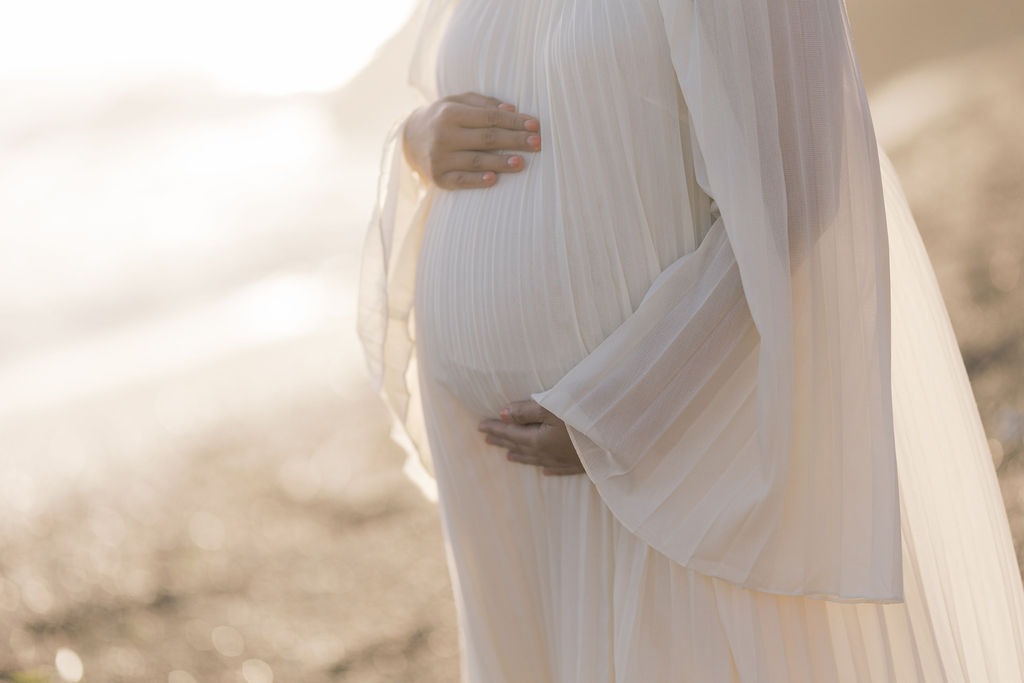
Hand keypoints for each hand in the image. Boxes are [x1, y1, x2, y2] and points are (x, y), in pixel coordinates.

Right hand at [402, 92, 541, 189]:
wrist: (410, 139)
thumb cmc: (443, 117)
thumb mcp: (458, 102)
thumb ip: (484, 104)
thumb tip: (512, 110)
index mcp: (450, 113)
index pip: (489, 118)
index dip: (514, 122)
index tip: (535, 125)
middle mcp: (444, 135)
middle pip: (487, 138)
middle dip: (514, 141)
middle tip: (537, 143)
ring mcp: (440, 158)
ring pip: (476, 160)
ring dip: (501, 162)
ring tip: (521, 162)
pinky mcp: (438, 178)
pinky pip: (461, 181)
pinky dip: (477, 180)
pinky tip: (493, 179)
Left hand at [478, 400, 584, 475]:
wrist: (619, 436)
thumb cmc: (585, 415)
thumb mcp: (553, 407)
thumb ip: (526, 411)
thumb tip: (502, 414)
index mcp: (539, 440)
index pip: (511, 433)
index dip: (495, 429)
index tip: (479, 426)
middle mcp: (549, 454)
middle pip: (520, 447)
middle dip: (503, 442)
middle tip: (487, 440)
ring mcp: (565, 462)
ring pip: (536, 460)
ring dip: (520, 456)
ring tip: (508, 456)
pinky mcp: (581, 465)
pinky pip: (557, 469)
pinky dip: (547, 469)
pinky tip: (544, 471)